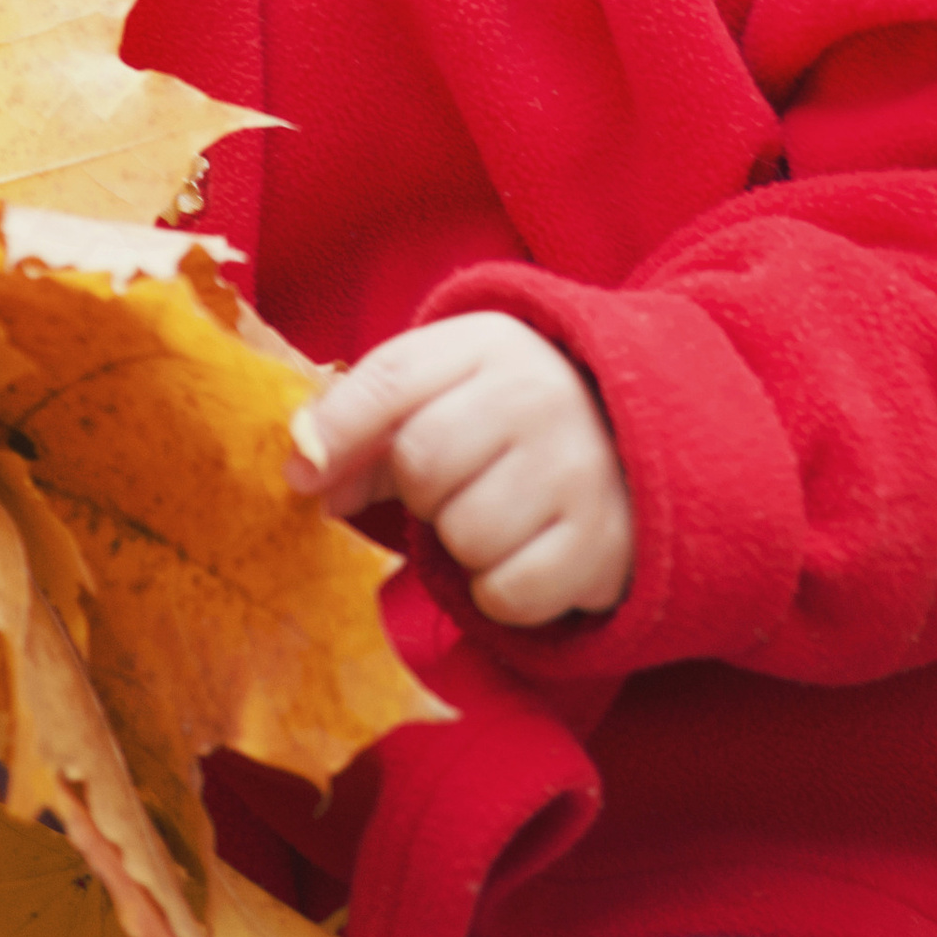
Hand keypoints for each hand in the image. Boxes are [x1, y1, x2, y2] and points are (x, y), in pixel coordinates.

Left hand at [288, 311, 634, 627]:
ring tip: (499, 512)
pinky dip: (499, 589)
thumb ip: (366, 422)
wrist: (635, 443)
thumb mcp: (444, 389)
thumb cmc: (508, 419)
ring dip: (462, 542)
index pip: (390, 378)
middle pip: (422, 464)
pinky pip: (506, 593)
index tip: (300, 476)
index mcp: (491, 343)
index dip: (334, 431)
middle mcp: (541, 394)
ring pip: (464, 534)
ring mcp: (579, 468)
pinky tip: (525, 552)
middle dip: (422, 490)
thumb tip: (301, 472)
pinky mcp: (602, 542)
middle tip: (455, 483)